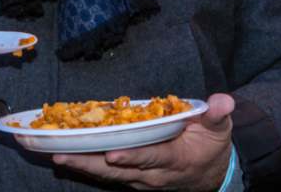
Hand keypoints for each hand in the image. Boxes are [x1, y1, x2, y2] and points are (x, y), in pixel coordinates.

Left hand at [51, 93, 235, 190]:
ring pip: (109, 176)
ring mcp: (141, 181)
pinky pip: (107, 176)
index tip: (111, 154)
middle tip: (63, 156)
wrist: (212, 175)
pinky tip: (67, 159)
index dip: (132, 157)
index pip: (151, 157)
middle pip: (119, 171)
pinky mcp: (133, 180)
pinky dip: (87, 168)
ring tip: (57, 157)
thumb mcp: (220, 129)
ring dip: (83, 167)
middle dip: (90, 164)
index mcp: (175, 159)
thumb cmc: (212, 147)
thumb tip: (223, 100)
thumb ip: (217, 114)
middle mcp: (154, 174)